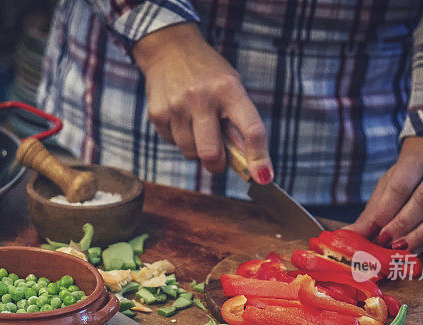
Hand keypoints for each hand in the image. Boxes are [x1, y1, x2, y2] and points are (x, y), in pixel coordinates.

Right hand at [133, 23, 272, 182]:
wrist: (169, 49)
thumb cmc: (208, 74)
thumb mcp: (231, 88)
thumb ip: (239, 122)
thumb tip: (248, 162)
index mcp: (229, 90)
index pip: (251, 130)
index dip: (259, 158)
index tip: (264, 177)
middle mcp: (202, 98)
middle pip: (211, 154)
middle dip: (217, 165)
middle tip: (219, 161)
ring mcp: (177, 106)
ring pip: (190, 153)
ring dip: (197, 150)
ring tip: (198, 127)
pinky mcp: (157, 114)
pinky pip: (173, 143)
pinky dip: (180, 139)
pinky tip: (181, 118)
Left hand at [345, 136, 422, 253]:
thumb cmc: (404, 184)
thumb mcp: (384, 192)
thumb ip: (370, 216)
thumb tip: (348, 235)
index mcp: (417, 163)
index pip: (402, 185)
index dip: (388, 208)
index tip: (376, 227)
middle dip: (402, 223)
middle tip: (385, 240)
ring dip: (418, 235)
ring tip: (398, 248)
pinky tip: (411, 250)